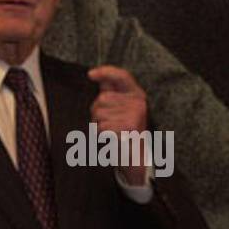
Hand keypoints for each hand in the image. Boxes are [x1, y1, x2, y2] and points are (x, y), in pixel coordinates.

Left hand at [87, 65, 148, 187]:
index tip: (90, 74)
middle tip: (109, 122)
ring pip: (99, 113)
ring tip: (111, 130)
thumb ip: (111, 91)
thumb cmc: (125, 130)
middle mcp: (138, 102)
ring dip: (98, 123)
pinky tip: (111, 137)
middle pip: (102, 98)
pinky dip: (101, 134)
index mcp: (137, 94)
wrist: (136, 157)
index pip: (122, 76)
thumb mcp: (121, 108)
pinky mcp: (128, 126)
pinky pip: (101, 126)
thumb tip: (97, 75)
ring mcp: (135, 114)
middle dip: (98, 111)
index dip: (106, 72)